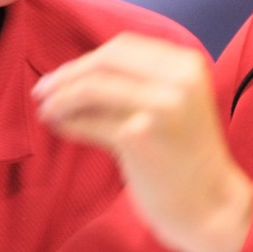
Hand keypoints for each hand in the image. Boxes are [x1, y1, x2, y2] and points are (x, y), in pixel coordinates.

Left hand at [33, 33, 252, 251]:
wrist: (210, 204)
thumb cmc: (186, 155)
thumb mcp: (174, 103)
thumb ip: (137, 81)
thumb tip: (75, 72)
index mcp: (186, 64)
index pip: (123, 46)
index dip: (87, 59)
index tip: (64, 73)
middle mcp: (177, 79)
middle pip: (104, 61)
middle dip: (67, 74)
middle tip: (42, 90)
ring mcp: (159, 106)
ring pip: (91, 88)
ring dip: (60, 98)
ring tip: (46, 110)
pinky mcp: (138, 136)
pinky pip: (88, 122)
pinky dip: (67, 123)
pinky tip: (59, 127)